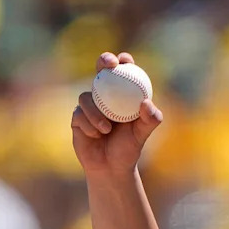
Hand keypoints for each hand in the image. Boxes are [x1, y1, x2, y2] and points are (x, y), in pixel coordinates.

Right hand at [71, 52, 162, 176]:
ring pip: (87, 97)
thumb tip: (146, 102)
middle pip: (101, 70)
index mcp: (123, 96)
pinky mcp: (77, 117)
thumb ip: (150, 120)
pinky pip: (79, 114)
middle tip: (108, 66)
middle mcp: (106, 96)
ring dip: (95, 112)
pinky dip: (89, 125)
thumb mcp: (142, 134)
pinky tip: (96, 135)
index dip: (123, 61)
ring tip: (106, 129)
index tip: (125, 61)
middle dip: (103, 61)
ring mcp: (90, 106)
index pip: (124, 72)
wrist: (110, 168)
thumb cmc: (129, 149)